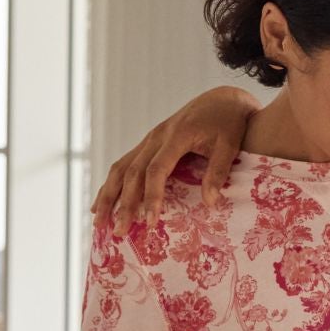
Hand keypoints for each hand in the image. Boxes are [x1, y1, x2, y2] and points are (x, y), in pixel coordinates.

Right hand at [92, 85, 260, 228]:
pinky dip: (111, 185)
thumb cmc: (229, 122)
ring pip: (120, 168)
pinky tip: (100, 204)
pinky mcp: (147, 143)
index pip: (156, 170)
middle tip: (120, 232)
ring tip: (99, 223)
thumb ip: (219, 171)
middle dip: (124, 204)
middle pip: (132, 173)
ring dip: (108, 196)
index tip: (150, 221)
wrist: (222, 98)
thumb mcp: (230, 144)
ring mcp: (149, 139)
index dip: (151, 196)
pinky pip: (123, 165)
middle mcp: (156, 136)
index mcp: (176, 135)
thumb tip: (209, 203)